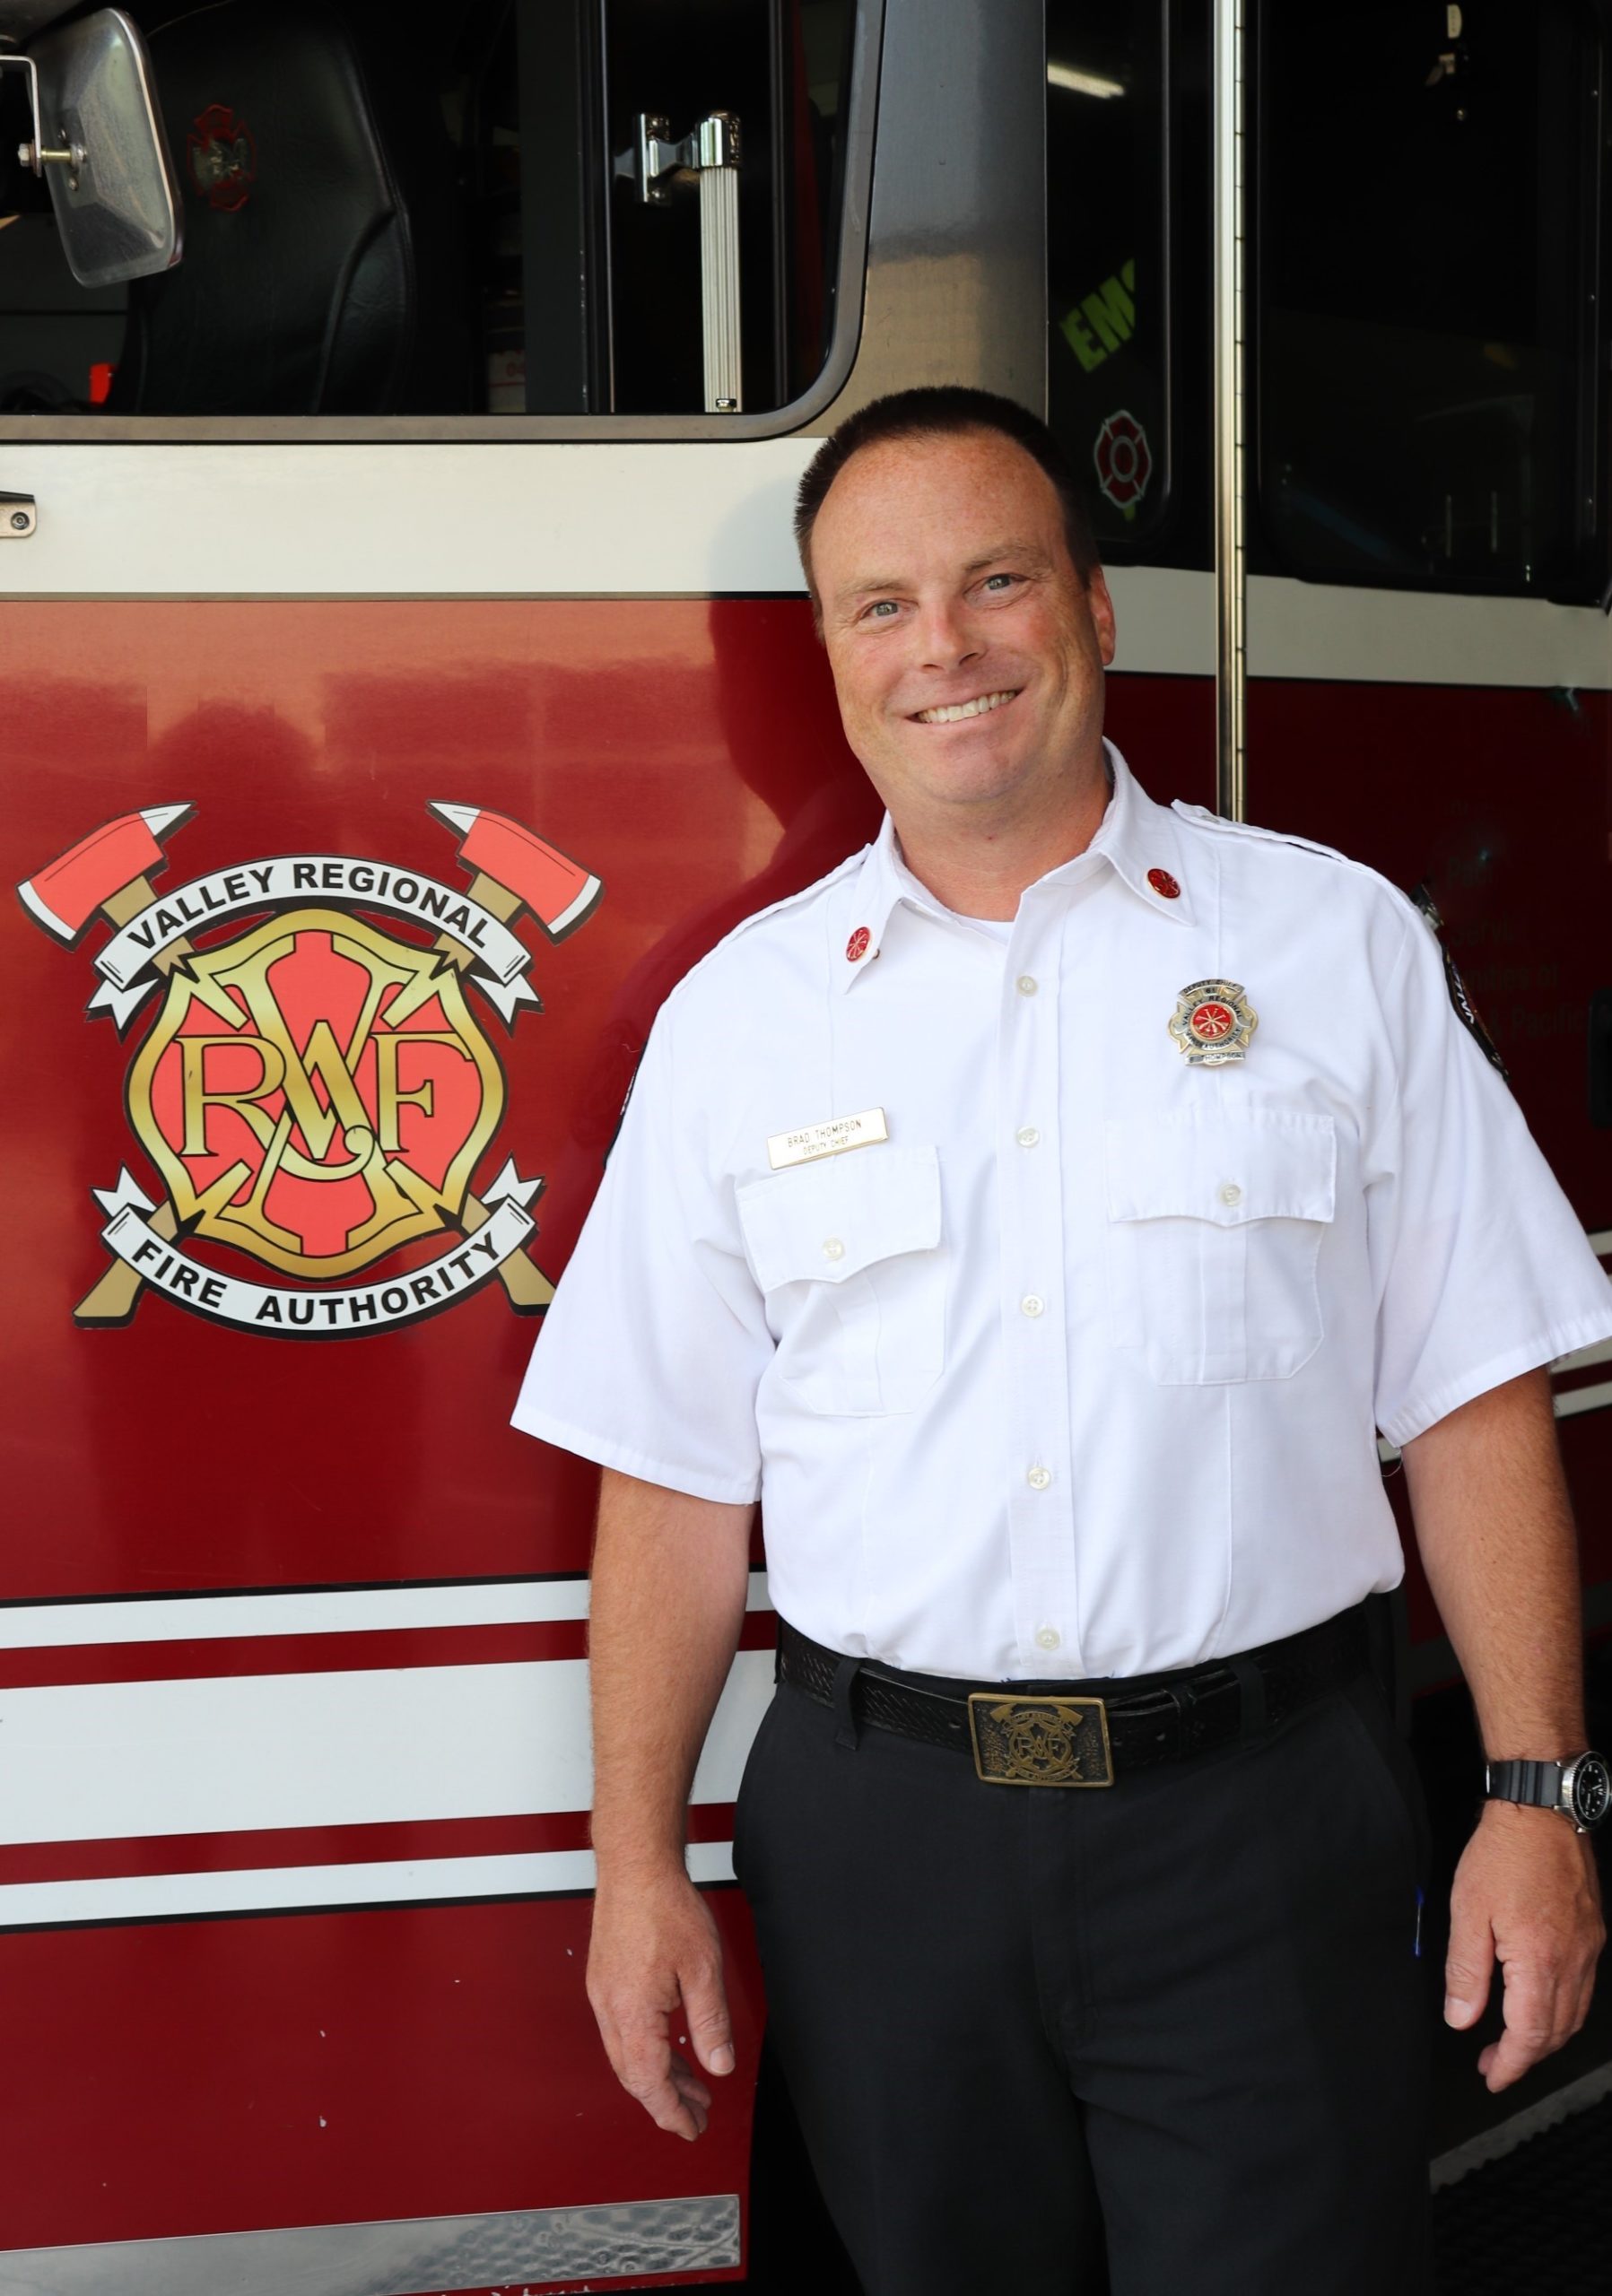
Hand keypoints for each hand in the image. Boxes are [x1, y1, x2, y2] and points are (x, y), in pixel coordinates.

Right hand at [587, 1865, 735, 2139]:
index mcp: (632, 2013)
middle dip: (667, 2101)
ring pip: (627, 2055)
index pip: (650, 2083)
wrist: (635, 1866)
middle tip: (695, 2116)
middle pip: (634, 2076)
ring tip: (691, 2086)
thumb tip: (719, 2066)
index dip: (672, 2112)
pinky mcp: (605, 1980)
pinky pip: (623, 2031)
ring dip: (659, 2075)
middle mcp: (610, 2009)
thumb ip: (711, 2023)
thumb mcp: (703, 1969)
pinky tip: (670, 2048)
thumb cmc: (665, 1906)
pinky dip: (647, 2050)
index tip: (690, 2129)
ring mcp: (604, 1994)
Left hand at [1444, 1799, 1605, 2090]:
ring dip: (1545, 2036)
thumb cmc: (1503, 1854)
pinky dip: (1562, 2009)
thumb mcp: (1468, 1911)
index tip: (1492, 2076)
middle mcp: (1573, 1961)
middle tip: (1495, 2063)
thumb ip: (1466, 1971)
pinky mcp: (1592, 1933)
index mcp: (1540, 1961)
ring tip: (1513, 2041)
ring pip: (1574, 2014)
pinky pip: (1582, 1988)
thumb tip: (1462, 2018)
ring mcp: (1588, 1948)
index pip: (1530, 2034)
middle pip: (1556, 2031)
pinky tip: (1539, 2003)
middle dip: (1525, 2056)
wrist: (1541, 1811)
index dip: (1510, 2063)